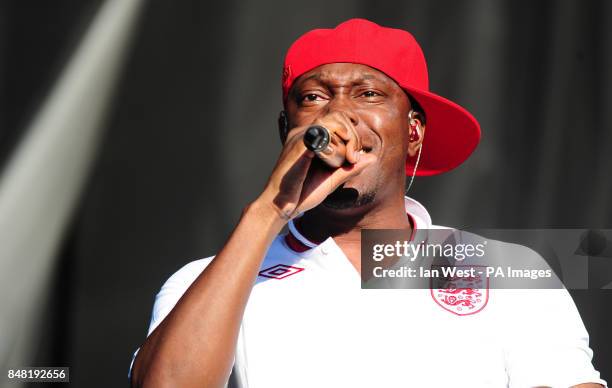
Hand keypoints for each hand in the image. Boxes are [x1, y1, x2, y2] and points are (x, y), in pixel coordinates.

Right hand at [258, 112, 375, 220]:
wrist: (281, 206)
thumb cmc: (302, 193)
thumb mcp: (332, 179)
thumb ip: (350, 167)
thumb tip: (372, 157)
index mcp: (311, 138)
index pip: (338, 119)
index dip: (352, 131)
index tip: (355, 153)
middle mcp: (305, 132)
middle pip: (338, 115)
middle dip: (353, 135)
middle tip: (354, 158)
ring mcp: (301, 136)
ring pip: (334, 120)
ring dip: (348, 137)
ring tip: (349, 158)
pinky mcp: (299, 144)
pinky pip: (324, 131)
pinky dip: (337, 142)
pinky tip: (341, 158)